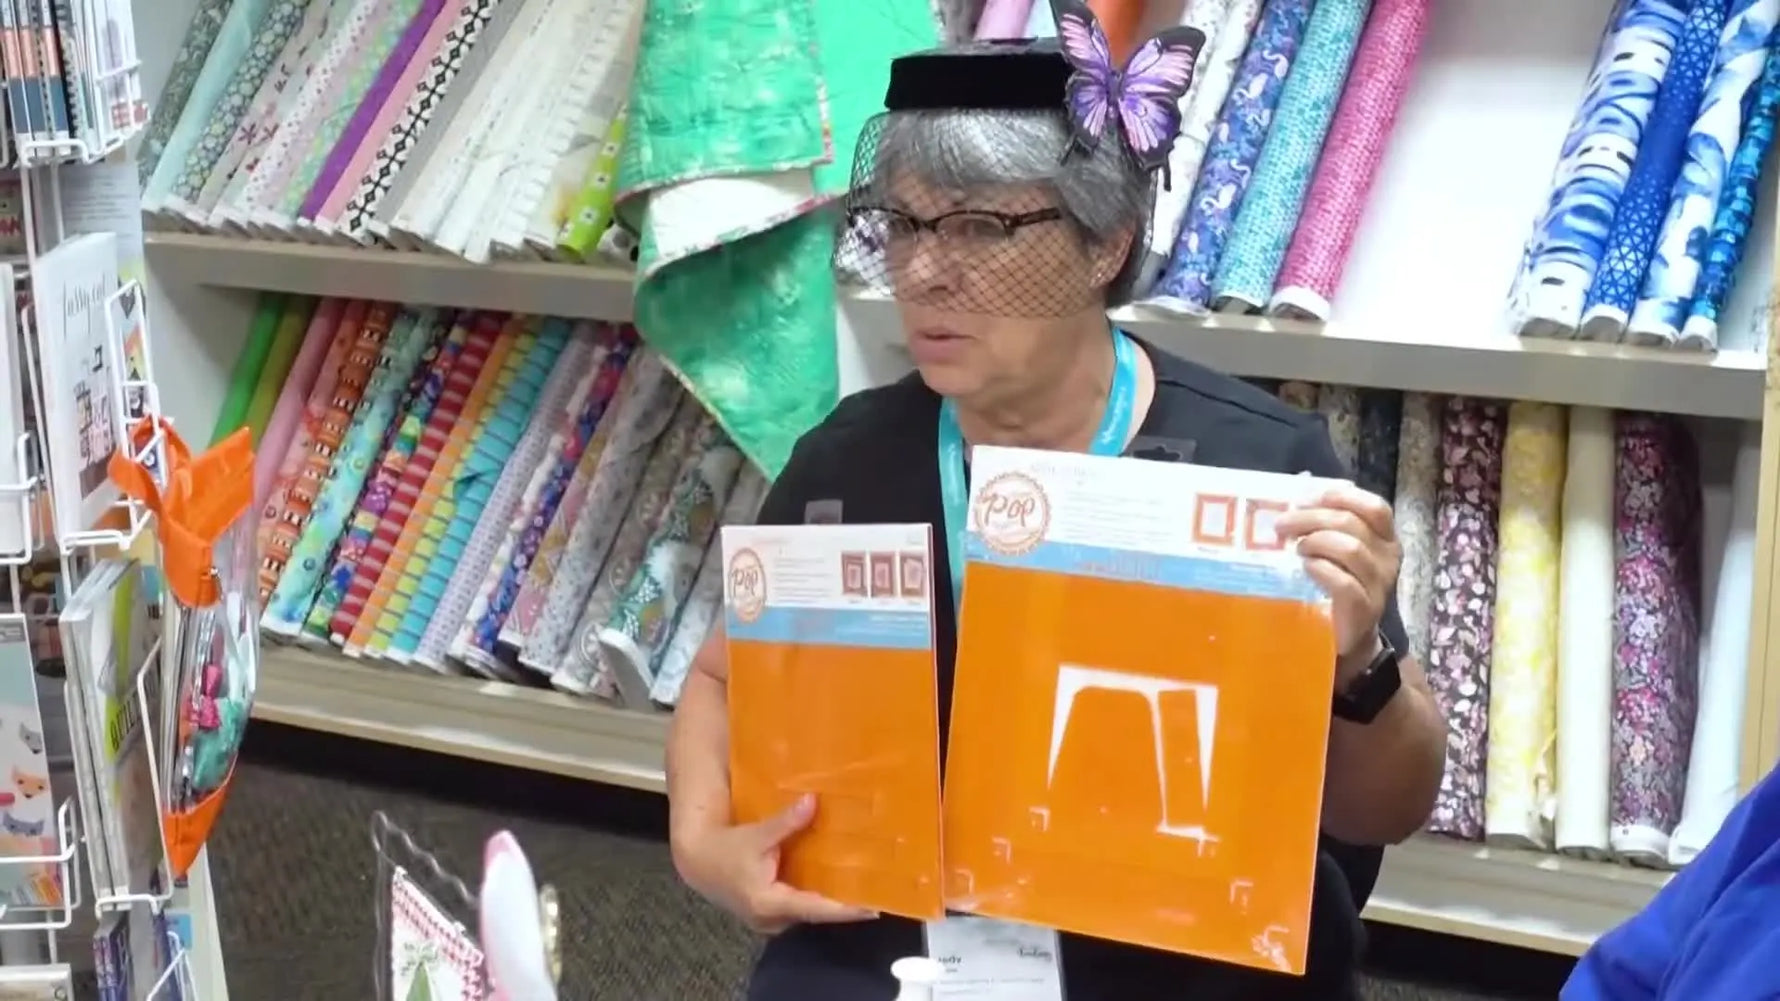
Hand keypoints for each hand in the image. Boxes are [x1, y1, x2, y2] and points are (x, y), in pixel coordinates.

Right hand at [673, 793, 878, 934]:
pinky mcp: (771, 915)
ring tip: (864, 888)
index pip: (816, 908)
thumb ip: (785, 822)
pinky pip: (801, 908)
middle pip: (816, 913)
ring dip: (832, 902)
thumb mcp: (756, 834)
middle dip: (845, 904)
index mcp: (769, 902)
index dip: (846, 909)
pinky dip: (817, 898)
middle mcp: (773, 919)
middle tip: (877, 892)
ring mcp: (771, 921)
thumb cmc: (726, 849)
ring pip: (809, 912)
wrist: (699, 862)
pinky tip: (836, 884)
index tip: (874, 908)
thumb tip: (813, 801)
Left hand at [1275, 483, 1398, 677]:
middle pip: (1352, 524)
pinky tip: (1305, 568)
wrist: (1349, 639)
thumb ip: (1327, 525)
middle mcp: (1388, 558)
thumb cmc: (1338, 587)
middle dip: (1312, 518)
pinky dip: (1321, 570)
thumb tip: (1296, 496)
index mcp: (1385, 539)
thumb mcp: (1337, 552)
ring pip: (1351, 549)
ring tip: (1295, 548)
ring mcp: (1379, 585)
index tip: (1306, 498)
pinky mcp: (1364, 609)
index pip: (1374, 507)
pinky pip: (1344, 582)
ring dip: (1315, 542)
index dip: (1341, 497)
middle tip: (1282, 524)